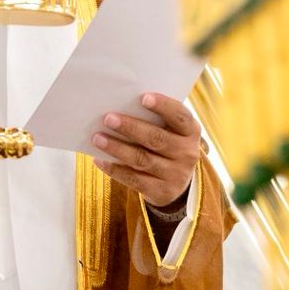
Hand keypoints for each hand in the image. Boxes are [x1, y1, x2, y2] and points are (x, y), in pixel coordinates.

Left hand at [91, 93, 200, 208]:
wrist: (178, 183)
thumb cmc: (167, 144)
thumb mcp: (171, 131)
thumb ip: (155, 119)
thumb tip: (120, 106)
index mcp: (190, 131)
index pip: (180, 116)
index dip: (163, 106)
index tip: (144, 98)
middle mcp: (186, 153)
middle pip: (156, 139)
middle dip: (131, 127)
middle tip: (108, 118)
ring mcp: (176, 175)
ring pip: (142, 159)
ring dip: (117, 148)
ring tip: (98, 138)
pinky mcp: (162, 192)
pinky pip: (134, 180)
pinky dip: (115, 169)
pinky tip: (100, 159)